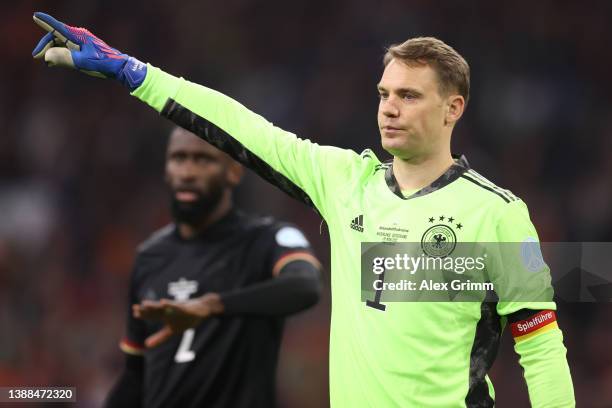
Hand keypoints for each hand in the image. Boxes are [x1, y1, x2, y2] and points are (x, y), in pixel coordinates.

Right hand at [31, 12, 146, 89]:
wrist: (119, 67)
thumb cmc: (102, 64)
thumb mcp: (82, 62)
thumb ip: (64, 58)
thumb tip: (47, 55)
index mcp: (77, 36)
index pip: (57, 27)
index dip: (45, 22)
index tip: (35, 16)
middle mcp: (78, 35)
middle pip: (56, 36)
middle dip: (45, 45)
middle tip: (37, 57)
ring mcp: (81, 41)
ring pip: (61, 42)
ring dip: (51, 50)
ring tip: (46, 62)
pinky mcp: (84, 47)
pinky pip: (67, 47)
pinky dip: (59, 53)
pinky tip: (54, 61)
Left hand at [132, 293, 223, 347]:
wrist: (202, 310)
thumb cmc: (185, 319)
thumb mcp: (172, 331)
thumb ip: (159, 337)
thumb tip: (146, 345)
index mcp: (165, 316)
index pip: (152, 315)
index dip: (143, 314)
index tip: (134, 313)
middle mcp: (169, 310)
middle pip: (155, 310)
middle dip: (146, 309)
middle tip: (135, 307)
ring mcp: (177, 308)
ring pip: (163, 307)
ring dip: (154, 305)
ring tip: (145, 304)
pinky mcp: (185, 308)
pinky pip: (176, 306)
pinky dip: (170, 305)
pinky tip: (163, 303)